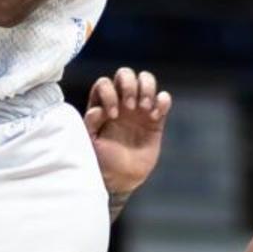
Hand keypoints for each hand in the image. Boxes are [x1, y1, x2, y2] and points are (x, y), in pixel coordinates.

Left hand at [86, 68, 171, 201]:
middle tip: (130, 108)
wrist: (121, 177)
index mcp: (102, 104)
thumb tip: (98, 109)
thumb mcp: (89, 143)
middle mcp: (120, 101)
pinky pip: (163, 98)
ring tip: (145, 108)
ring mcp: (139, 108)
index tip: (112, 115)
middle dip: (129, 85)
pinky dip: (162, 100)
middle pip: (125, 74)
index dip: (109, 94)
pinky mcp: (156, 118)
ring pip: (145, 79)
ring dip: (146, 88)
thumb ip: (90, 124)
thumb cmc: (101, 160)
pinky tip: (155, 115)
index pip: (105, 83)